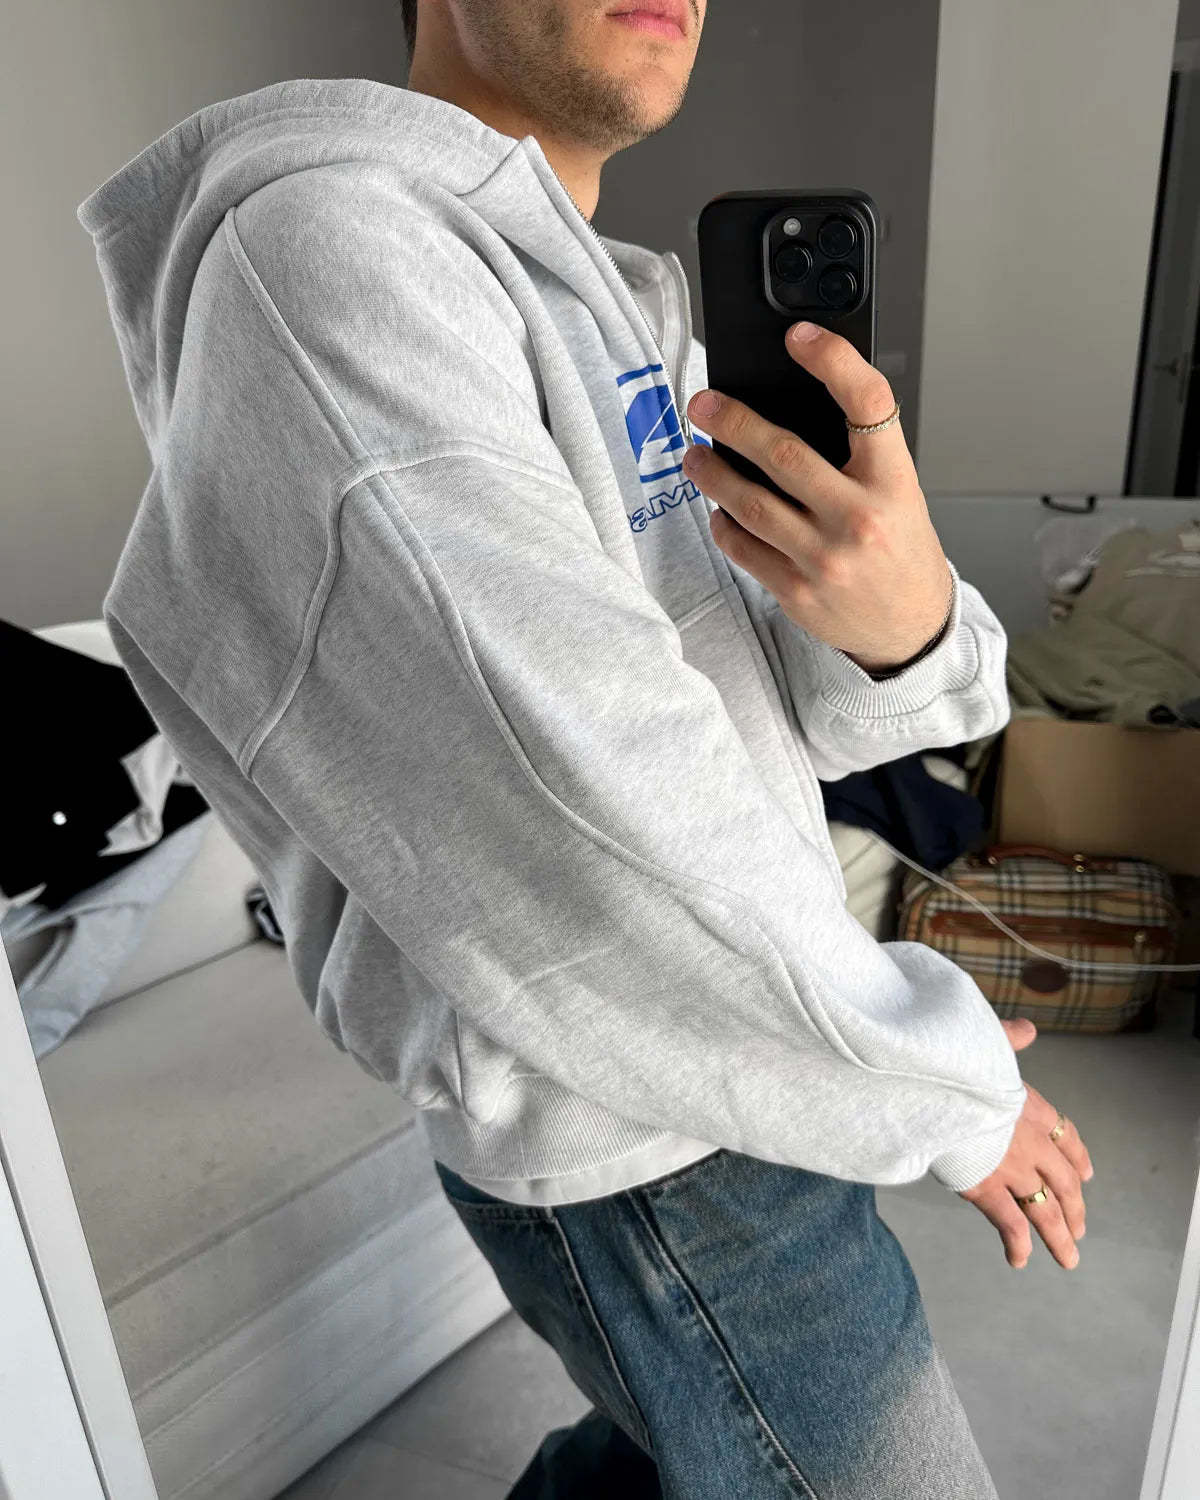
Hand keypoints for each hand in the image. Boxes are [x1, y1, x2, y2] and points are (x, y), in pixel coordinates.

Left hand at [682, 322, 951, 672]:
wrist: (911, 627)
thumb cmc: (900, 549)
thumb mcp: (900, 492)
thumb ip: (856, 456)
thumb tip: (783, 409)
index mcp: (893, 482)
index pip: (867, 404)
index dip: (833, 360)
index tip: (799, 337)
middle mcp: (860, 518)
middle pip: (783, 454)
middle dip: (733, 422)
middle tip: (703, 404)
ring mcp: (825, 559)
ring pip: (750, 503)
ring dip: (712, 473)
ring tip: (695, 454)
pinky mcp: (797, 591)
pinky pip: (743, 547)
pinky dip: (725, 523)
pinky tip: (720, 509)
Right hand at [960, 1017, 1095, 1269]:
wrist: (926, 1083)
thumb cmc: (949, 1060)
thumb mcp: (983, 1040)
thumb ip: (1006, 1039)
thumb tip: (1027, 1029)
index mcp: (1030, 1104)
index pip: (1066, 1135)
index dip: (1077, 1156)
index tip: (1086, 1174)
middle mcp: (1030, 1140)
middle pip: (1064, 1181)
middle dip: (1074, 1207)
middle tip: (1079, 1228)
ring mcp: (1011, 1167)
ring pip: (1047, 1210)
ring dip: (1061, 1237)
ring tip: (1069, 1258)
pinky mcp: (987, 1187)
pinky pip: (1011, 1223)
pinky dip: (1018, 1244)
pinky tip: (1020, 1260)